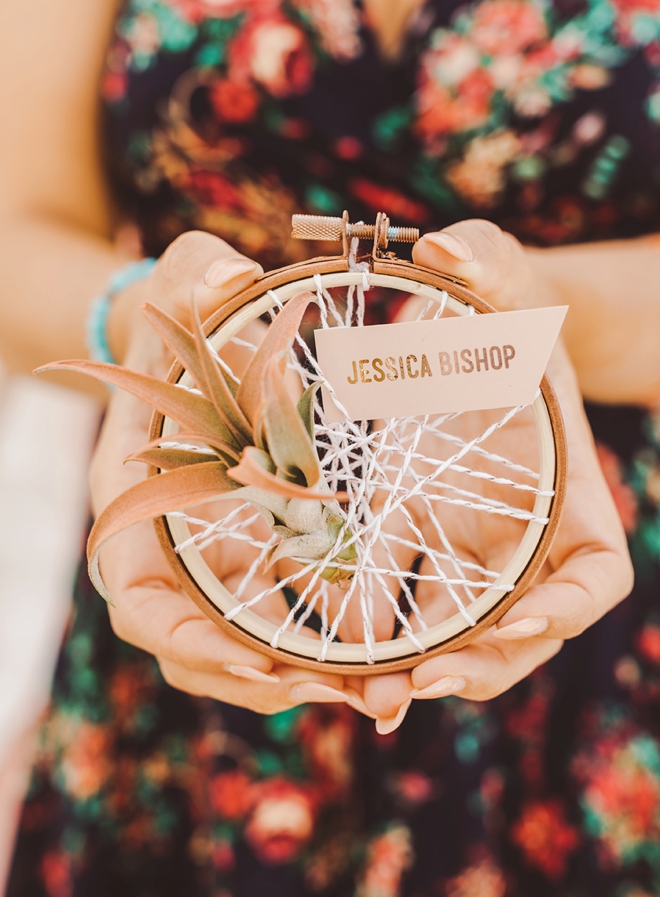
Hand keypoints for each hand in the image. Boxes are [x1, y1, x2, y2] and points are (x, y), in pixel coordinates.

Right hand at [90, 231, 372, 714]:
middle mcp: (165, 541)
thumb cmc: (185, 308)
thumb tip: (230, 275)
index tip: (253, 661)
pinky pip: (276, 621)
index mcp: (132, 495)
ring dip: (295, 682)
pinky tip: (383, 663)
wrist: (201, 336)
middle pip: (189, 645)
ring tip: (375, 695)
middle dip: (252, 681)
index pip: (136, 592)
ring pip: (235, 649)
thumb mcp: (188, 277)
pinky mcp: (253, 554)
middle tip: (339, 695)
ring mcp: (208, 554)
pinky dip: (318, 652)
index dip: (183, 637)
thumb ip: (197, 271)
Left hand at [359, 220, 633, 724]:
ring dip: (414, 671)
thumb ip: (487, 261)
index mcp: (562, 490)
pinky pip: (388, 598)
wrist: (460, 337)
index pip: (592, 571)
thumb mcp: (501, 279)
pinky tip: (320, 654)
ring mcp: (460, 545)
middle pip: (518, 629)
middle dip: (481, 663)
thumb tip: (446, 246)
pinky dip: (364, 634)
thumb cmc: (498, 310)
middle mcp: (517, 534)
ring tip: (367, 696)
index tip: (526, 620)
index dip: (569, 606)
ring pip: (449, 632)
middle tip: (422, 683)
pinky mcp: (404, 539)